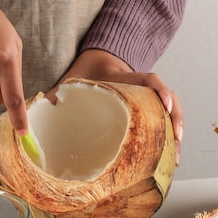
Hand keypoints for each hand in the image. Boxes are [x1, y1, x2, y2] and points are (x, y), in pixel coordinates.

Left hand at [45, 49, 182, 164]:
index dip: (160, 91)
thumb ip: (57, 92)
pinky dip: (168, 137)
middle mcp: (140, 88)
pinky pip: (163, 121)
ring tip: (175, 158)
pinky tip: (168, 156)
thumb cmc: (85, 72)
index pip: (148, 79)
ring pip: (171, 112)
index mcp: (124, 78)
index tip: (165, 106)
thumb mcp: (72, 79)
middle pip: (169, 100)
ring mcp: (146, 99)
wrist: (97, 59)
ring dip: (176, 134)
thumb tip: (41, 107)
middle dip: (176, 121)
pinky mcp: (146, 110)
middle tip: (176, 142)